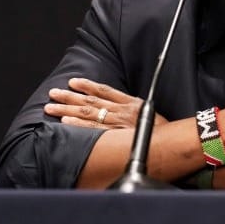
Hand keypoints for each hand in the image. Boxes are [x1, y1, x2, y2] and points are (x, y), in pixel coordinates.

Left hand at [44, 77, 168, 129]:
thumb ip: (134, 110)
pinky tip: (65, 120)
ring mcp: (118, 122)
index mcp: (130, 103)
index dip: (87, 85)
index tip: (73, 81)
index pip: (104, 90)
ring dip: (68, 108)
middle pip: (91, 100)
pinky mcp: (116, 134)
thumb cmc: (163, 131)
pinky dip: (79, 124)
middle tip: (53, 94)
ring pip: (89, 112)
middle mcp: (122, 110)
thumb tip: (119, 108)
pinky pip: (94, 128)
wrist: (173, 141)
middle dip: (70, 97)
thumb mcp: (149, 115)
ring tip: (51, 106)